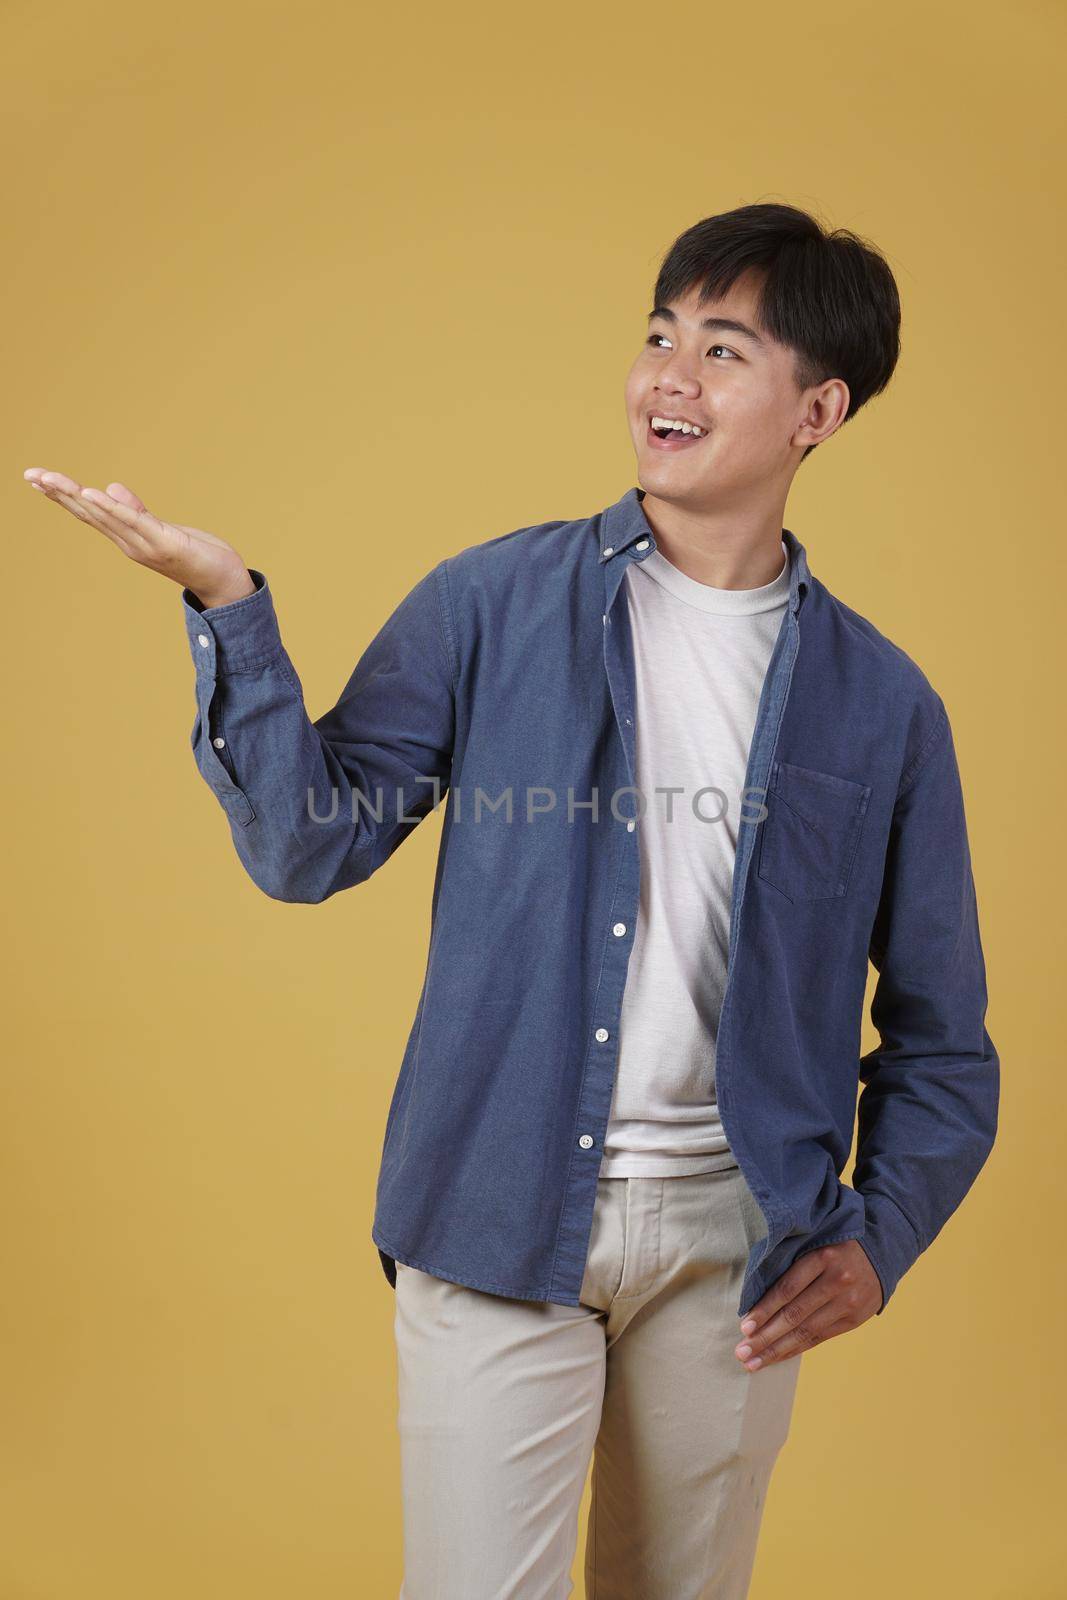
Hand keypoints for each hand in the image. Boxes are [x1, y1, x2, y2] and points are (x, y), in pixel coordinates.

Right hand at [23, 467, 254, 609]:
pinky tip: (92, 493)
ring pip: (104, 516)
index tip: (37, 478)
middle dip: (59, 493)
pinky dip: (112, 508)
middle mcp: (131, 543)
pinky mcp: (166, 544)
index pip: (90, 513)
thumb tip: (111, 487)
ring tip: (51, 479)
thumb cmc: (197, 555)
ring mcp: (146, 545)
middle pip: (89, 513)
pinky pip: (135, 522)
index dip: (63, 496)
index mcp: (128, 538)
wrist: (225, 583)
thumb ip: (136, 510)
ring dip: (76, 496)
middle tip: (31, 474)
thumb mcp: (163, 528)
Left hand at [733, 1239, 882, 1368]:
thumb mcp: (815, 1245)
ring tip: (753, 1362)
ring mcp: (848, 1302)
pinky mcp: (854, 1320)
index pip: (787, 1289)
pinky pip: (819, 1338)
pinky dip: (796, 1349)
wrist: (880, 1252)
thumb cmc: (834, 1248)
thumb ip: (792, 1266)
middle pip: (794, 1315)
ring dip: (776, 1349)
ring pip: (806, 1331)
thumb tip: (756, 1300)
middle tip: (742, 1352)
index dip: (764, 1309)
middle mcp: (837, 1280)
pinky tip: (778, 1357)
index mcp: (822, 1257)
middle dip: (765, 1337)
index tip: (744, 1327)